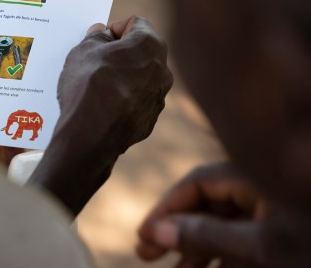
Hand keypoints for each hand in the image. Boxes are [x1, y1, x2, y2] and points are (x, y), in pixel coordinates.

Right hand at [29, 16, 172, 215]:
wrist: (91, 132)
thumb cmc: (88, 84)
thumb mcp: (83, 50)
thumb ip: (96, 37)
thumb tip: (102, 34)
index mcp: (150, 45)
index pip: (136, 23)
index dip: (114, 28)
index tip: (98, 40)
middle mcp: (163, 69)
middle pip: (141, 51)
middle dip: (120, 53)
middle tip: (95, 61)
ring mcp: (159, 97)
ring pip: (140, 78)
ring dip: (122, 77)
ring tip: (96, 86)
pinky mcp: (151, 119)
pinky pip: (137, 101)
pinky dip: (123, 99)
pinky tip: (102, 106)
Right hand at [137, 163, 310, 267]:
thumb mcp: (259, 247)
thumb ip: (206, 236)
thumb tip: (156, 231)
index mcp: (257, 177)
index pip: (197, 183)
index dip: (166, 209)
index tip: (144, 234)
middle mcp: (264, 188)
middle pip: (208, 205)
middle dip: (177, 231)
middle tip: (145, 253)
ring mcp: (276, 210)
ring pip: (225, 225)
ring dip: (197, 248)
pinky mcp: (286, 231)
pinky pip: (247, 238)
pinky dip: (224, 253)